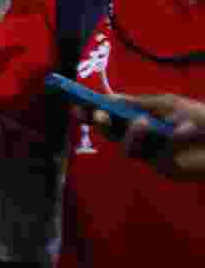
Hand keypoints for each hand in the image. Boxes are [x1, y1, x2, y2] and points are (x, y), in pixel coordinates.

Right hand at [74, 93, 204, 180]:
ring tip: (146, 123)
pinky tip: (185, 130)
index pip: (110, 113)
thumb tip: (107, 100)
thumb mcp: (166, 104)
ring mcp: (152, 153)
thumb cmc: (200, 118)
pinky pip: (157, 155)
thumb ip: (136, 104)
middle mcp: (142, 135)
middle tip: (100, 115)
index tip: (75, 104)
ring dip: (134, 133)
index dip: (91, 110)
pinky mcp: (165, 167)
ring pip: (128, 148)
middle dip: (102, 123)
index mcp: (140, 116)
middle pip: (111, 132)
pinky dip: (172, 140)